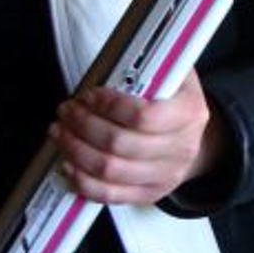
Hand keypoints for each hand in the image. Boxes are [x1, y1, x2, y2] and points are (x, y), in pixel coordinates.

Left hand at [50, 72, 222, 203]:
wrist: (192, 137)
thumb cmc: (173, 99)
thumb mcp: (172, 72)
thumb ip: (149, 66)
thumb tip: (115, 57)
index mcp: (190, 112)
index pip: (143, 116)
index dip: (109, 106)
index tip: (89, 95)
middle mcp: (182, 148)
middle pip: (120, 144)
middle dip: (83, 125)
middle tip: (66, 112)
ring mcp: (166, 175)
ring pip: (110, 170)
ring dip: (76, 150)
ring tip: (60, 133)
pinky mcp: (150, 193)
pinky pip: (110, 195)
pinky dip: (83, 181)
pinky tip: (69, 164)